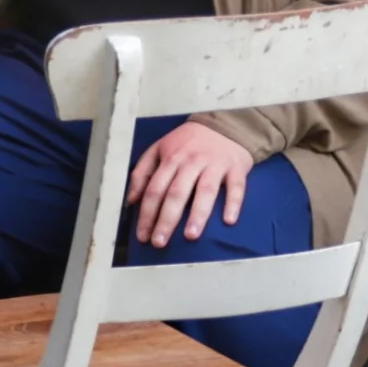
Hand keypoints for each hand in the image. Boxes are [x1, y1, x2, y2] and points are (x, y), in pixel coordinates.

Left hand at [131, 122, 254, 250]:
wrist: (224, 124)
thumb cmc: (186, 143)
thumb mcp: (158, 150)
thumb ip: (142, 172)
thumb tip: (131, 200)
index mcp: (170, 159)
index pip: (155, 190)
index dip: (147, 214)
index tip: (142, 236)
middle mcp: (191, 162)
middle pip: (177, 193)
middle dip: (166, 219)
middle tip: (160, 242)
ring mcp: (215, 164)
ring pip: (205, 191)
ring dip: (198, 214)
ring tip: (190, 236)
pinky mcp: (236, 167)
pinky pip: (236, 187)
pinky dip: (233, 203)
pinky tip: (229, 221)